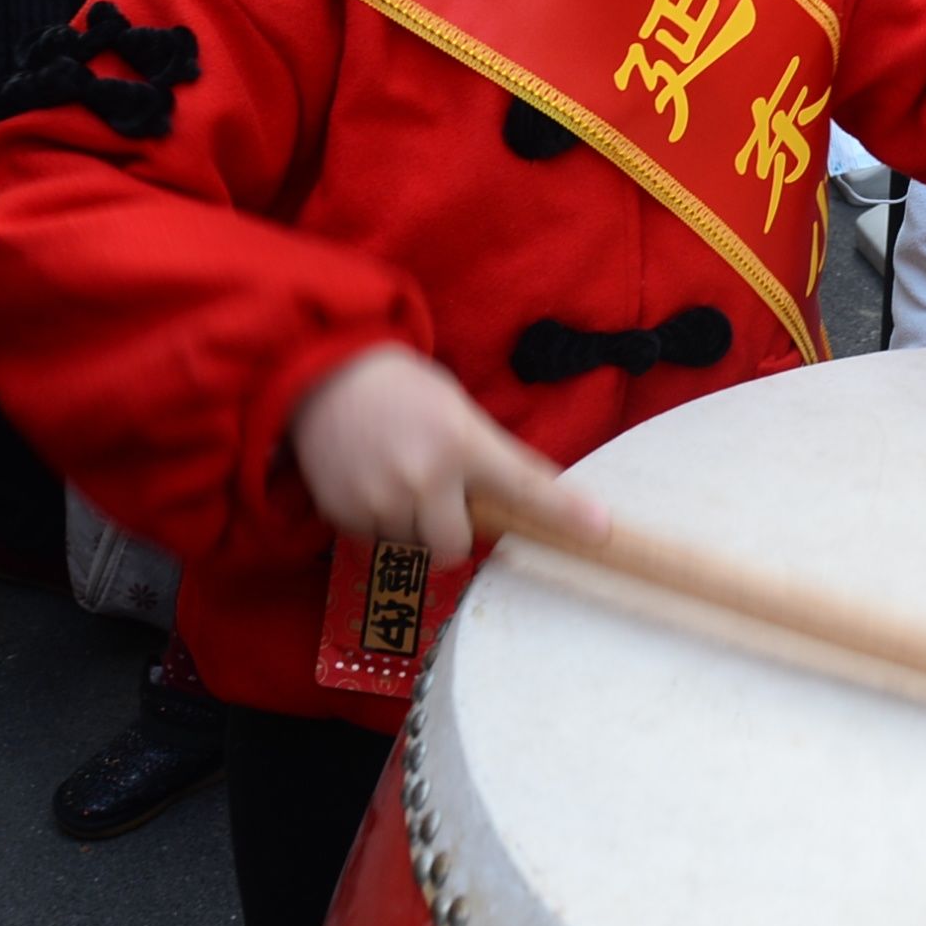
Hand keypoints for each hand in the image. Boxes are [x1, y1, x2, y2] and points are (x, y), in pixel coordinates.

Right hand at [288, 346, 603, 568]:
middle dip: (451, 532)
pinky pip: (374, 543)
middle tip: (439, 497)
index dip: (564, 512)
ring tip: (397, 478)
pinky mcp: (343, 513)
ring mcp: (379, 500)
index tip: (601, 530)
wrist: (325, 376)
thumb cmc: (403, 391)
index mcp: (461, 443)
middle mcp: (423, 477)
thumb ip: (498, 456)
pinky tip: (370, 482)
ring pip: (411, 548)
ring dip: (412, 528)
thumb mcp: (460, 411)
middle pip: (454, 548)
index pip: (523, 486)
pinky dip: (378, 524)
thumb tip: (546, 490)